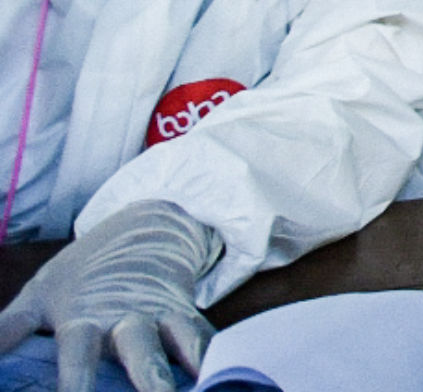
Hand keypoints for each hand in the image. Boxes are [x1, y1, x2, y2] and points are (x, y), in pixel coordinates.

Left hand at [0, 200, 220, 391]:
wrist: (142, 231)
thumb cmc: (80, 278)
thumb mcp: (39, 297)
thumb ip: (9, 329)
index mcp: (86, 316)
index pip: (79, 355)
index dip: (77, 383)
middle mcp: (129, 317)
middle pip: (140, 349)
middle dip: (148, 379)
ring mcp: (164, 314)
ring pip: (181, 343)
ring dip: (190, 368)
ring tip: (199, 386)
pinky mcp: (188, 316)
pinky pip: (205, 338)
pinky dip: (213, 359)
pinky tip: (218, 380)